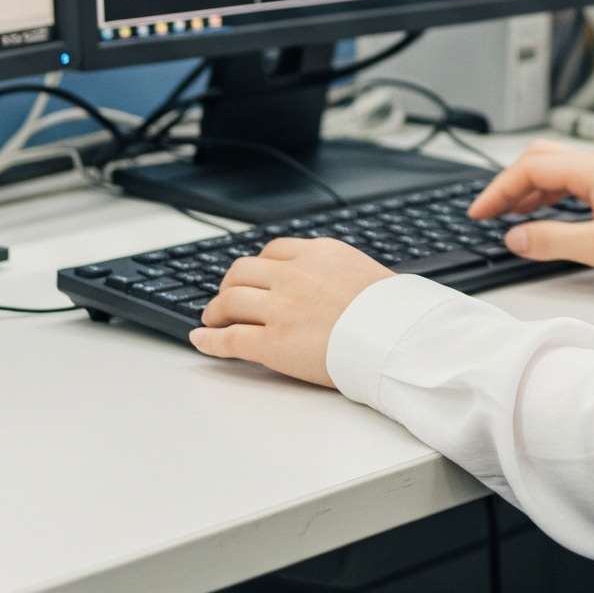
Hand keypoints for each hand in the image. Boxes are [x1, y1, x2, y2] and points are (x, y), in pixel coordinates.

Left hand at [189, 236, 392, 384]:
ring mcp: (279, 308)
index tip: (253, 277)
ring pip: (230, 300)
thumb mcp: (363, 270)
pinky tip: (201, 340)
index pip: (273, 251)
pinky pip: (228, 338)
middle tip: (227, 298)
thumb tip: (330, 282)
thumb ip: (336, 271)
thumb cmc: (388, 309)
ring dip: (215, 310)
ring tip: (212, 319)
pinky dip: (208, 339)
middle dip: (230, 284)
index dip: (257, 266)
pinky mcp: (270, 343)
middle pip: (243, 271)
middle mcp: (293, 275)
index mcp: (319, 253)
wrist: (393, 335)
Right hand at [468, 139, 593, 285]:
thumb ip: (550, 240)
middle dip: (509, 182)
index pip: (532, 166)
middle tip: (487, 211)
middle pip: (541, 158)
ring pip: (558, 168)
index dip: (499, 189)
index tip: (478, 212)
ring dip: (529, 188)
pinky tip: (542, 214)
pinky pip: (574, 179)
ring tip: (508, 215)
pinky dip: (551, 193)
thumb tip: (514, 237)